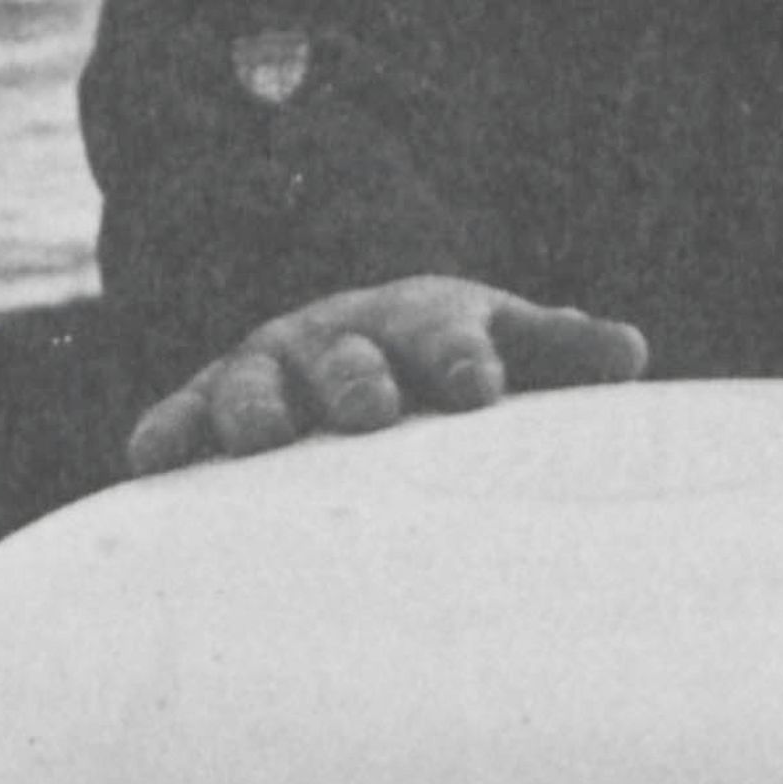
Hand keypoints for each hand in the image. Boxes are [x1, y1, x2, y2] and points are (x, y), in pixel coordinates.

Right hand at [125, 276, 648, 473]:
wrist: (353, 347)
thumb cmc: (448, 360)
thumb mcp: (507, 345)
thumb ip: (561, 351)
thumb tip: (632, 355)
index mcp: (422, 322)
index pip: (447, 336)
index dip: (463, 358)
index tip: (480, 387)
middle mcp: (341, 339)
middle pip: (348, 358)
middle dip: (357, 381)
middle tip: (371, 411)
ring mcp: (271, 371)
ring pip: (255, 385)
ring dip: (258, 408)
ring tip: (264, 438)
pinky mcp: (210, 405)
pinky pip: (181, 417)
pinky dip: (165, 434)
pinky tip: (150, 461)